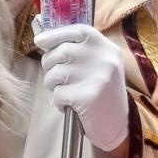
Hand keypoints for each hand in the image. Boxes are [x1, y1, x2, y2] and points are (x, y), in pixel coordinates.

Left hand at [36, 24, 129, 153]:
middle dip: (49, 65)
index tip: (40, 41)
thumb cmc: (102, 94)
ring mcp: (97, 77)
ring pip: (55, 72)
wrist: (117, 127)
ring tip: (65, 93)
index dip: (55, 34)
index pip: (77, 30)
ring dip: (52, 85)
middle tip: (56, 78)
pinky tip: (69, 106)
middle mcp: (104, 59)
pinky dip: (58, 102)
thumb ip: (78, 50)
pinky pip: (58, 93)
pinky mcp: (88, 96)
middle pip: (61, 51)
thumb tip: (42, 38)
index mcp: (107, 48)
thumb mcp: (98, 66)